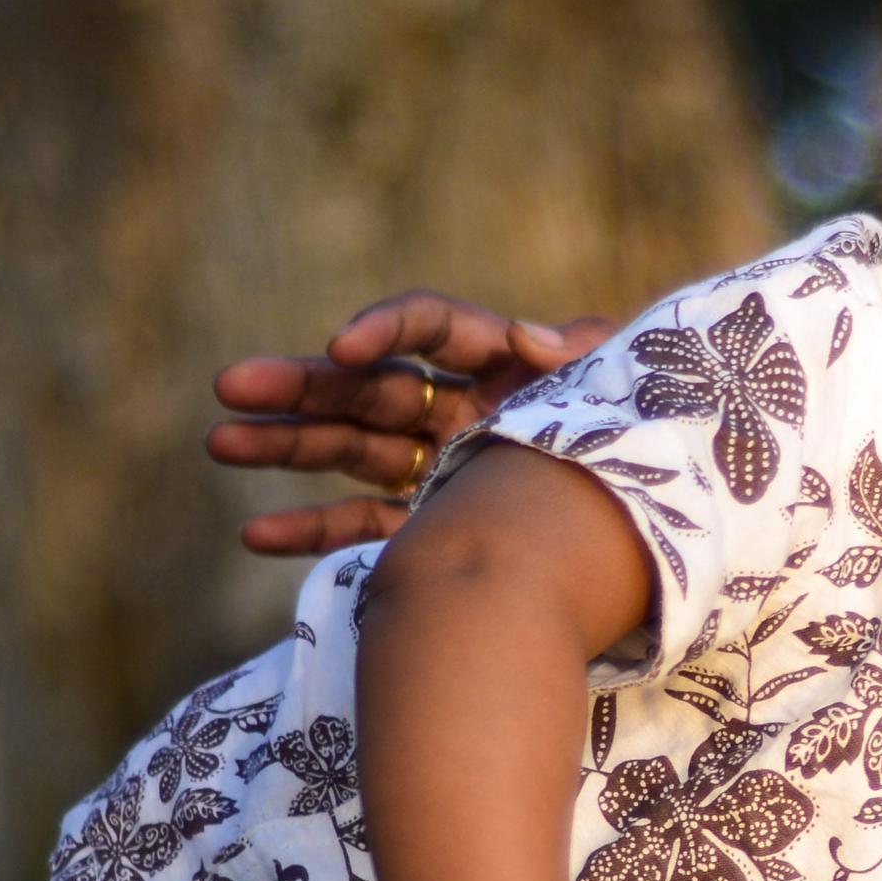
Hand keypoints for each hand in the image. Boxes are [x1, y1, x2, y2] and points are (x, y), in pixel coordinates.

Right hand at [208, 291, 614, 556]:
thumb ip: (584, 358)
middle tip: (229, 384)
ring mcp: (440, 470)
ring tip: (218, 440)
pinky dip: (311, 530)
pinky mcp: (433, 529)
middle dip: (302, 385)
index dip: (388, 329)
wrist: (662, 551)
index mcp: (508, 366)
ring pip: (350, 451)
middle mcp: (464, 410)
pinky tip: (254, 532)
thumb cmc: (650, 459)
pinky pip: (363, 526)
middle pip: (370, 387)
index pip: (433, 330)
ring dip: (285, 445)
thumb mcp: (626, 402)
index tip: (345, 343)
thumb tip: (528, 337)